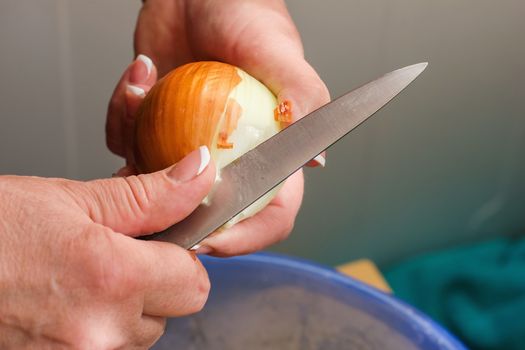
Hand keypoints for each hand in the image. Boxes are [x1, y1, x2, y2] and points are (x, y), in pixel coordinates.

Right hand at [0, 147, 214, 347]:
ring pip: (141, 335)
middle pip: (171, 311)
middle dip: (156, 282)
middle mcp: (99, 331)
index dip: (182, 256)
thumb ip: (149, 194)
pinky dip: (98, 329)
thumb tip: (198, 173)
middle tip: (115, 255)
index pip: (195, 282)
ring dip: (125, 309)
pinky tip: (66, 304)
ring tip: (79, 280)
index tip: (163, 241)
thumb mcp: (71, 199)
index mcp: (111, 277)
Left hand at [106, 0, 329, 255]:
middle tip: (152, 175)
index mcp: (271, 152)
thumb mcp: (277, 50)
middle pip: (206, 214)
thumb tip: (317, 159)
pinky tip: (140, 74)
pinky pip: (127, 143)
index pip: (271, 213)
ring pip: (154, 184)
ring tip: (145, 84)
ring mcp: (187, 147)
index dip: (248, 237)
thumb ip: (303, 98)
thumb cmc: (245, 13)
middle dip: (173, 209)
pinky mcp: (153, 129)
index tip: (212, 240)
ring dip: (137, 141)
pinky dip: (124, 112)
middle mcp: (229, 159)